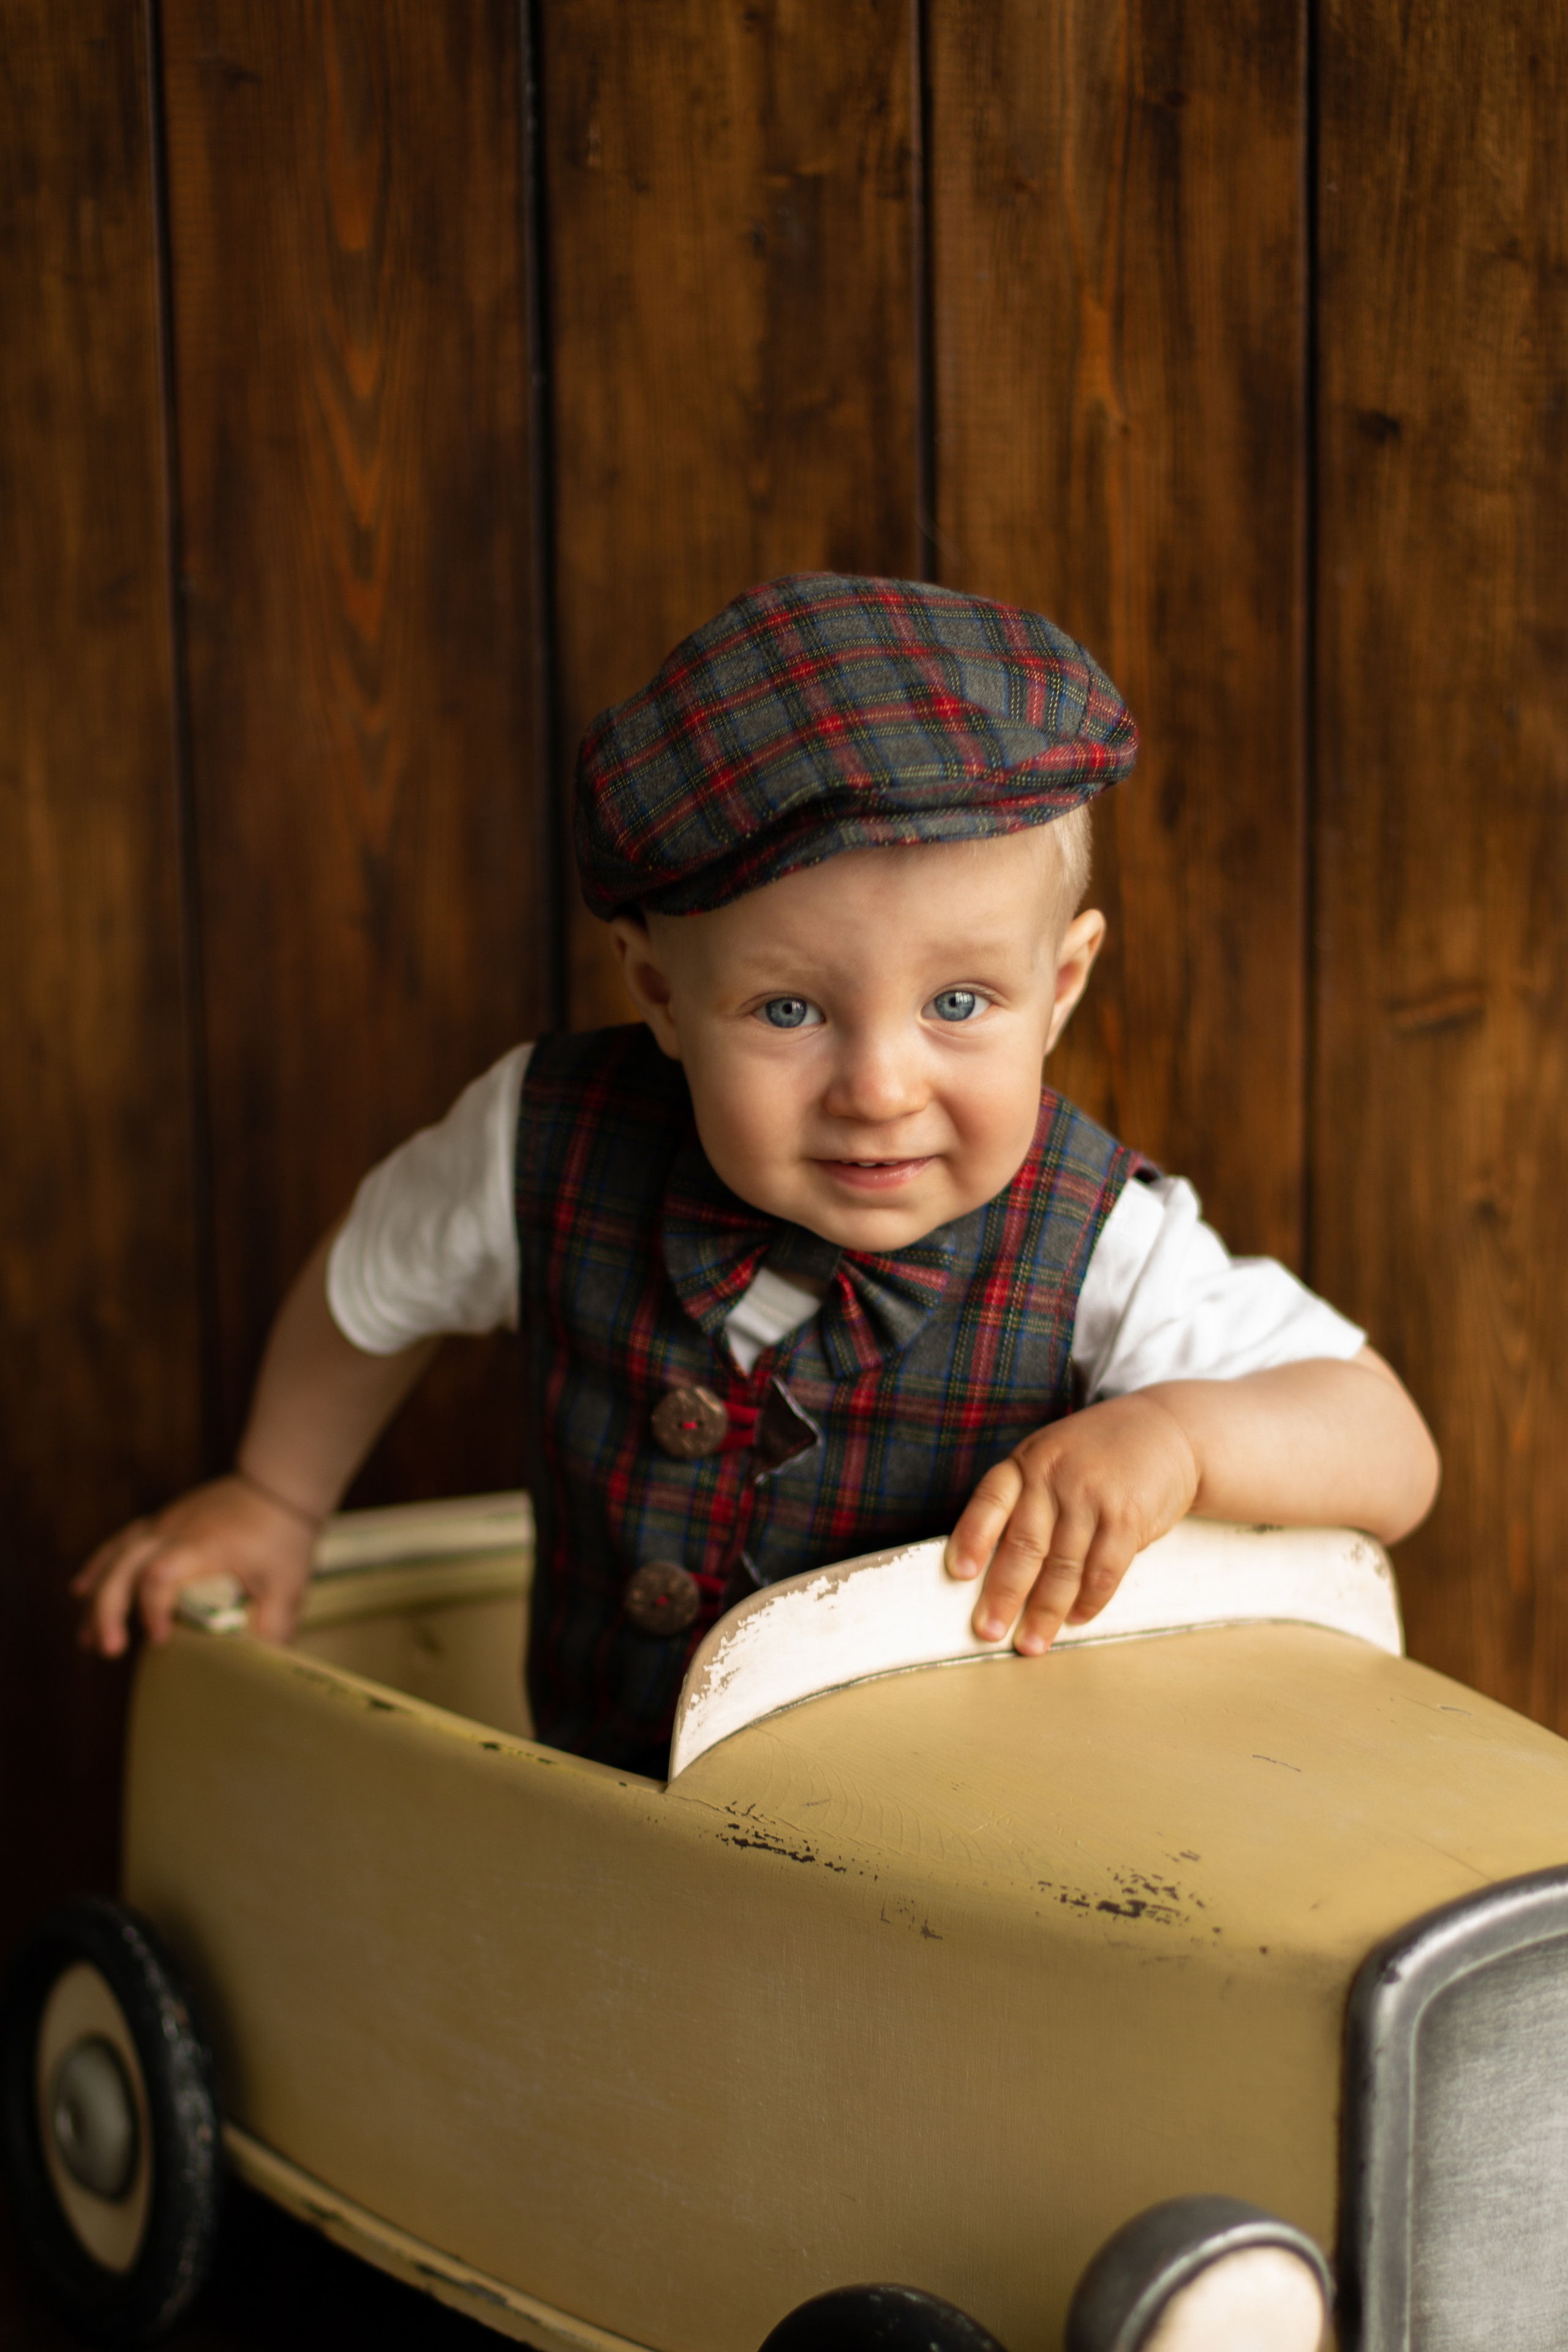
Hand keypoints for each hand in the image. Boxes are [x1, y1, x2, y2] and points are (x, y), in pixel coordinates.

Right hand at [72, 1474, 319, 1657]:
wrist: (279, 1485)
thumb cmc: (283, 1534)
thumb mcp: (287, 1583)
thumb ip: (274, 1624)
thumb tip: (263, 1666)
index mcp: (202, 1545)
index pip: (161, 1575)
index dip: (153, 1610)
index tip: (159, 1641)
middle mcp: (174, 1530)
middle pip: (123, 1567)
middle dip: (108, 1610)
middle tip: (109, 1649)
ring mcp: (164, 1523)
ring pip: (116, 1557)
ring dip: (98, 1597)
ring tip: (88, 1638)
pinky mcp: (162, 1521)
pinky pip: (120, 1543)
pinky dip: (99, 1567)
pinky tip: (82, 1590)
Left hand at [946, 1392, 1200, 1654]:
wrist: (1165, 1431)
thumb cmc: (1095, 1455)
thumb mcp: (1050, 1457)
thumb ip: (1024, 1499)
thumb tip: (990, 1566)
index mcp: (1026, 1463)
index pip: (990, 1501)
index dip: (972, 1538)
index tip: (959, 1574)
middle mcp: (1055, 1477)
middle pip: (1025, 1545)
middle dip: (1005, 1595)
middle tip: (989, 1632)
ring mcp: (1092, 1496)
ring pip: (1063, 1566)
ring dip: (1046, 1611)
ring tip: (1032, 1643)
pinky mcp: (1128, 1517)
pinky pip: (1104, 1569)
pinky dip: (1090, 1600)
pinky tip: (1077, 1618)